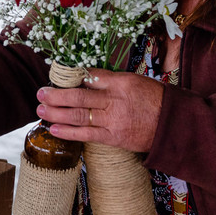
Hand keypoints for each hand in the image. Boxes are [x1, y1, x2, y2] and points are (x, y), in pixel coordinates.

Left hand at [35, 68, 165, 153]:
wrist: (174, 125)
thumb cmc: (154, 100)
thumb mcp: (134, 81)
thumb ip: (109, 80)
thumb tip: (84, 78)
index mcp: (121, 82)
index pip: (90, 76)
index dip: (70, 77)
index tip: (56, 76)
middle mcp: (115, 101)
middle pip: (79, 97)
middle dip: (56, 95)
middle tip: (40, 93)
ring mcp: (113, 120)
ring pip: (79, 116)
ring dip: (56, 113)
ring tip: (40, 109)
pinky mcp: (113, 138)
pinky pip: (86, 135)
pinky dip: (68, 132)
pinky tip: (54, 128)